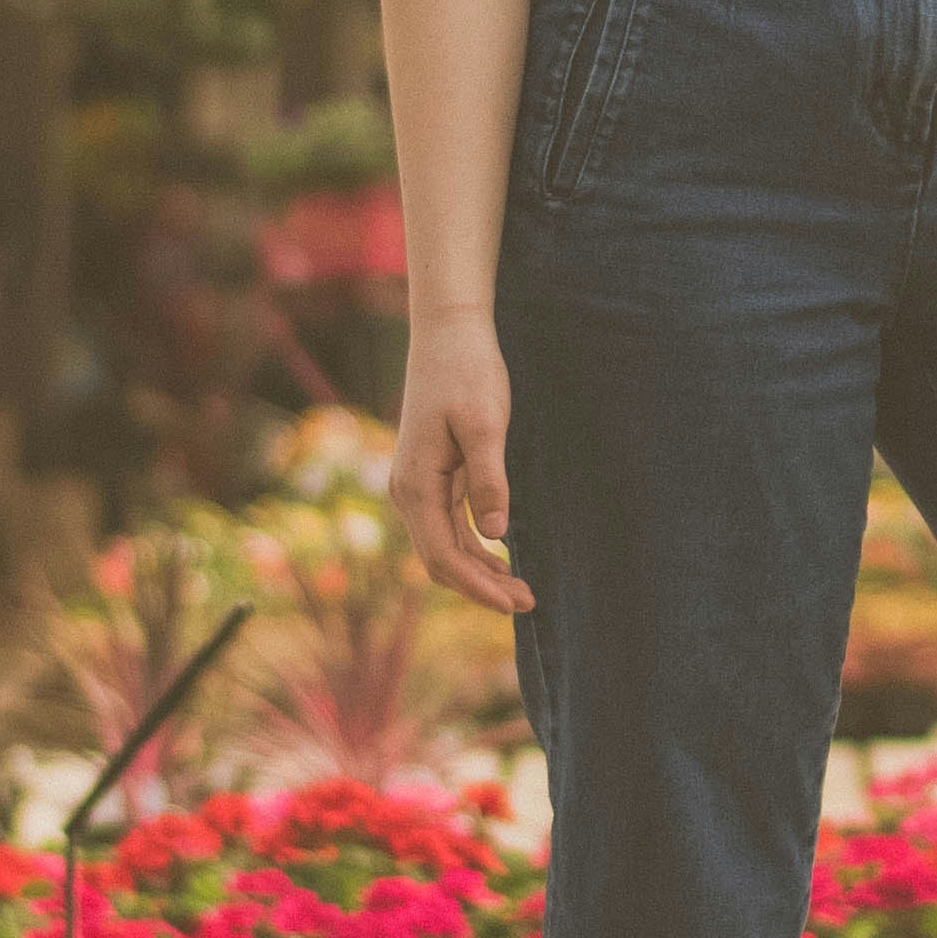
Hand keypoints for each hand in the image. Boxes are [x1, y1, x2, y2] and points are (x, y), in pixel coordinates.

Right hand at [395, 308, 528, 613]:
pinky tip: (501, 559)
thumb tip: (496, 532)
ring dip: (479, 571)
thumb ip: (489, 478)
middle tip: (528, 603)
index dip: (478, 586)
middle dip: (481, 587)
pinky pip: (448, 526)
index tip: (514, 604)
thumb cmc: (468, 373)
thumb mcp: (485, 423)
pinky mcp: (430, 477)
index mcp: (416, 484)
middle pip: (441, 560)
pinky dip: (474, 548)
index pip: (443, 555)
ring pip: (445, 546)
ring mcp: (417, 486)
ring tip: (520, 590)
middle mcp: (408, 491)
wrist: (448, 333)